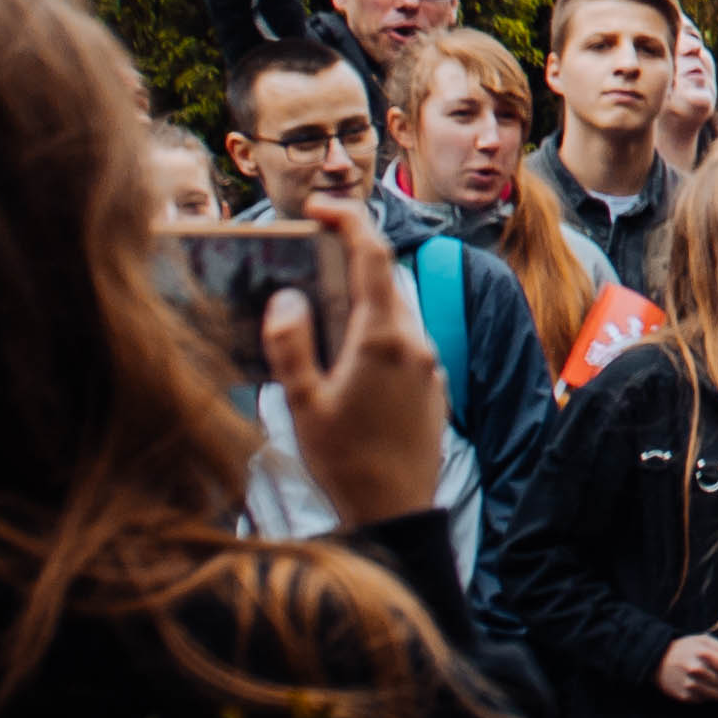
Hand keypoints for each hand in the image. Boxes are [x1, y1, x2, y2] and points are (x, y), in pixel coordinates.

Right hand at [273, 201, 447, 531]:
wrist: (399, 511)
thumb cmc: (346, 462)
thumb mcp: (303, 405)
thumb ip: (291, 346)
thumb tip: (286, 298)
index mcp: (384, 336)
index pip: (371, 255)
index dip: (347, 220)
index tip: (319, 206)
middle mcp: (415, 341)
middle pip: (383, 280)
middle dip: (349, 259)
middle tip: (307, 255)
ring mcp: (428, 362)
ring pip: (394, 310)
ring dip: (361, 298)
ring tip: (318, 305)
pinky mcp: (431, 384)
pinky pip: (403, 339)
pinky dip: (375, 329)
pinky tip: (345, 352)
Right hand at [658, 633, 717, 704]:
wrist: (656, 660)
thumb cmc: (684, 649)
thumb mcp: (703, 641)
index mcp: (703, 654)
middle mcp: (696, 670)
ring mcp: (690, 685)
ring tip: (712, 681)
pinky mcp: (684, 696)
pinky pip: (706, 700)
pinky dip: (706, 694)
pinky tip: (699, 685)